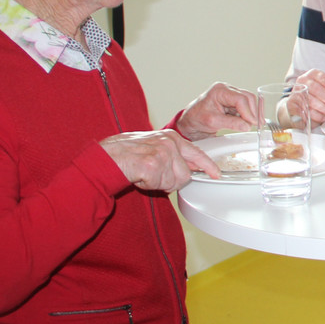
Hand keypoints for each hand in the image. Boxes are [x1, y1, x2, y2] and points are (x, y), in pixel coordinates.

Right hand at [100, 129, 220, 190]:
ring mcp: (163, 154)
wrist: (108, 156)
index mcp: (172, 138)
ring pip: (174, 182)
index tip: (216, 174)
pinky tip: (141, 176)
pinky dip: (150, 185)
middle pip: (186, 174)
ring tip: (146, 173)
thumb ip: (174, 153)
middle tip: (156, 176)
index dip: (208, 166)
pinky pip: (161, 185)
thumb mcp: (155, 145)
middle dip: (172, 180)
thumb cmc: (128, 152)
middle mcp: (170, 144)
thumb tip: (191, 167)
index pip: (197, 153)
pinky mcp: (154, 166)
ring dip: (160, 183)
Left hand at [177, 82, 256, 140]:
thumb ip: (231, 123)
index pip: (240, 99)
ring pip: (249, 102)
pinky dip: (248, 115)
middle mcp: (227, 90)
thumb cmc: (196, 118)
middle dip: (252, 112)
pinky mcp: (232, 102)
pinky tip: (247, 123)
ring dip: (251, 114)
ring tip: (250, 125)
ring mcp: (230, 95)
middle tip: (256, 125)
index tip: (252, 123)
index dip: (248, 112)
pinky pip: (245, 107)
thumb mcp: (213, 122)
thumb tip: (246, 125)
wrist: (190, 122)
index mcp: (220, 90)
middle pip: (248, 98)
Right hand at [295, 69, 324, 123]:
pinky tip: (323, 118)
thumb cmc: (317, 95)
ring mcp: (296, 92)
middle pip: (318, 90)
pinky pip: (304, 110)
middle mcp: (303, 81)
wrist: (299, 103)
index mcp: (314, 74)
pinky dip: (315, 115)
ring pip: (312, 101)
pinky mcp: (292, 104)